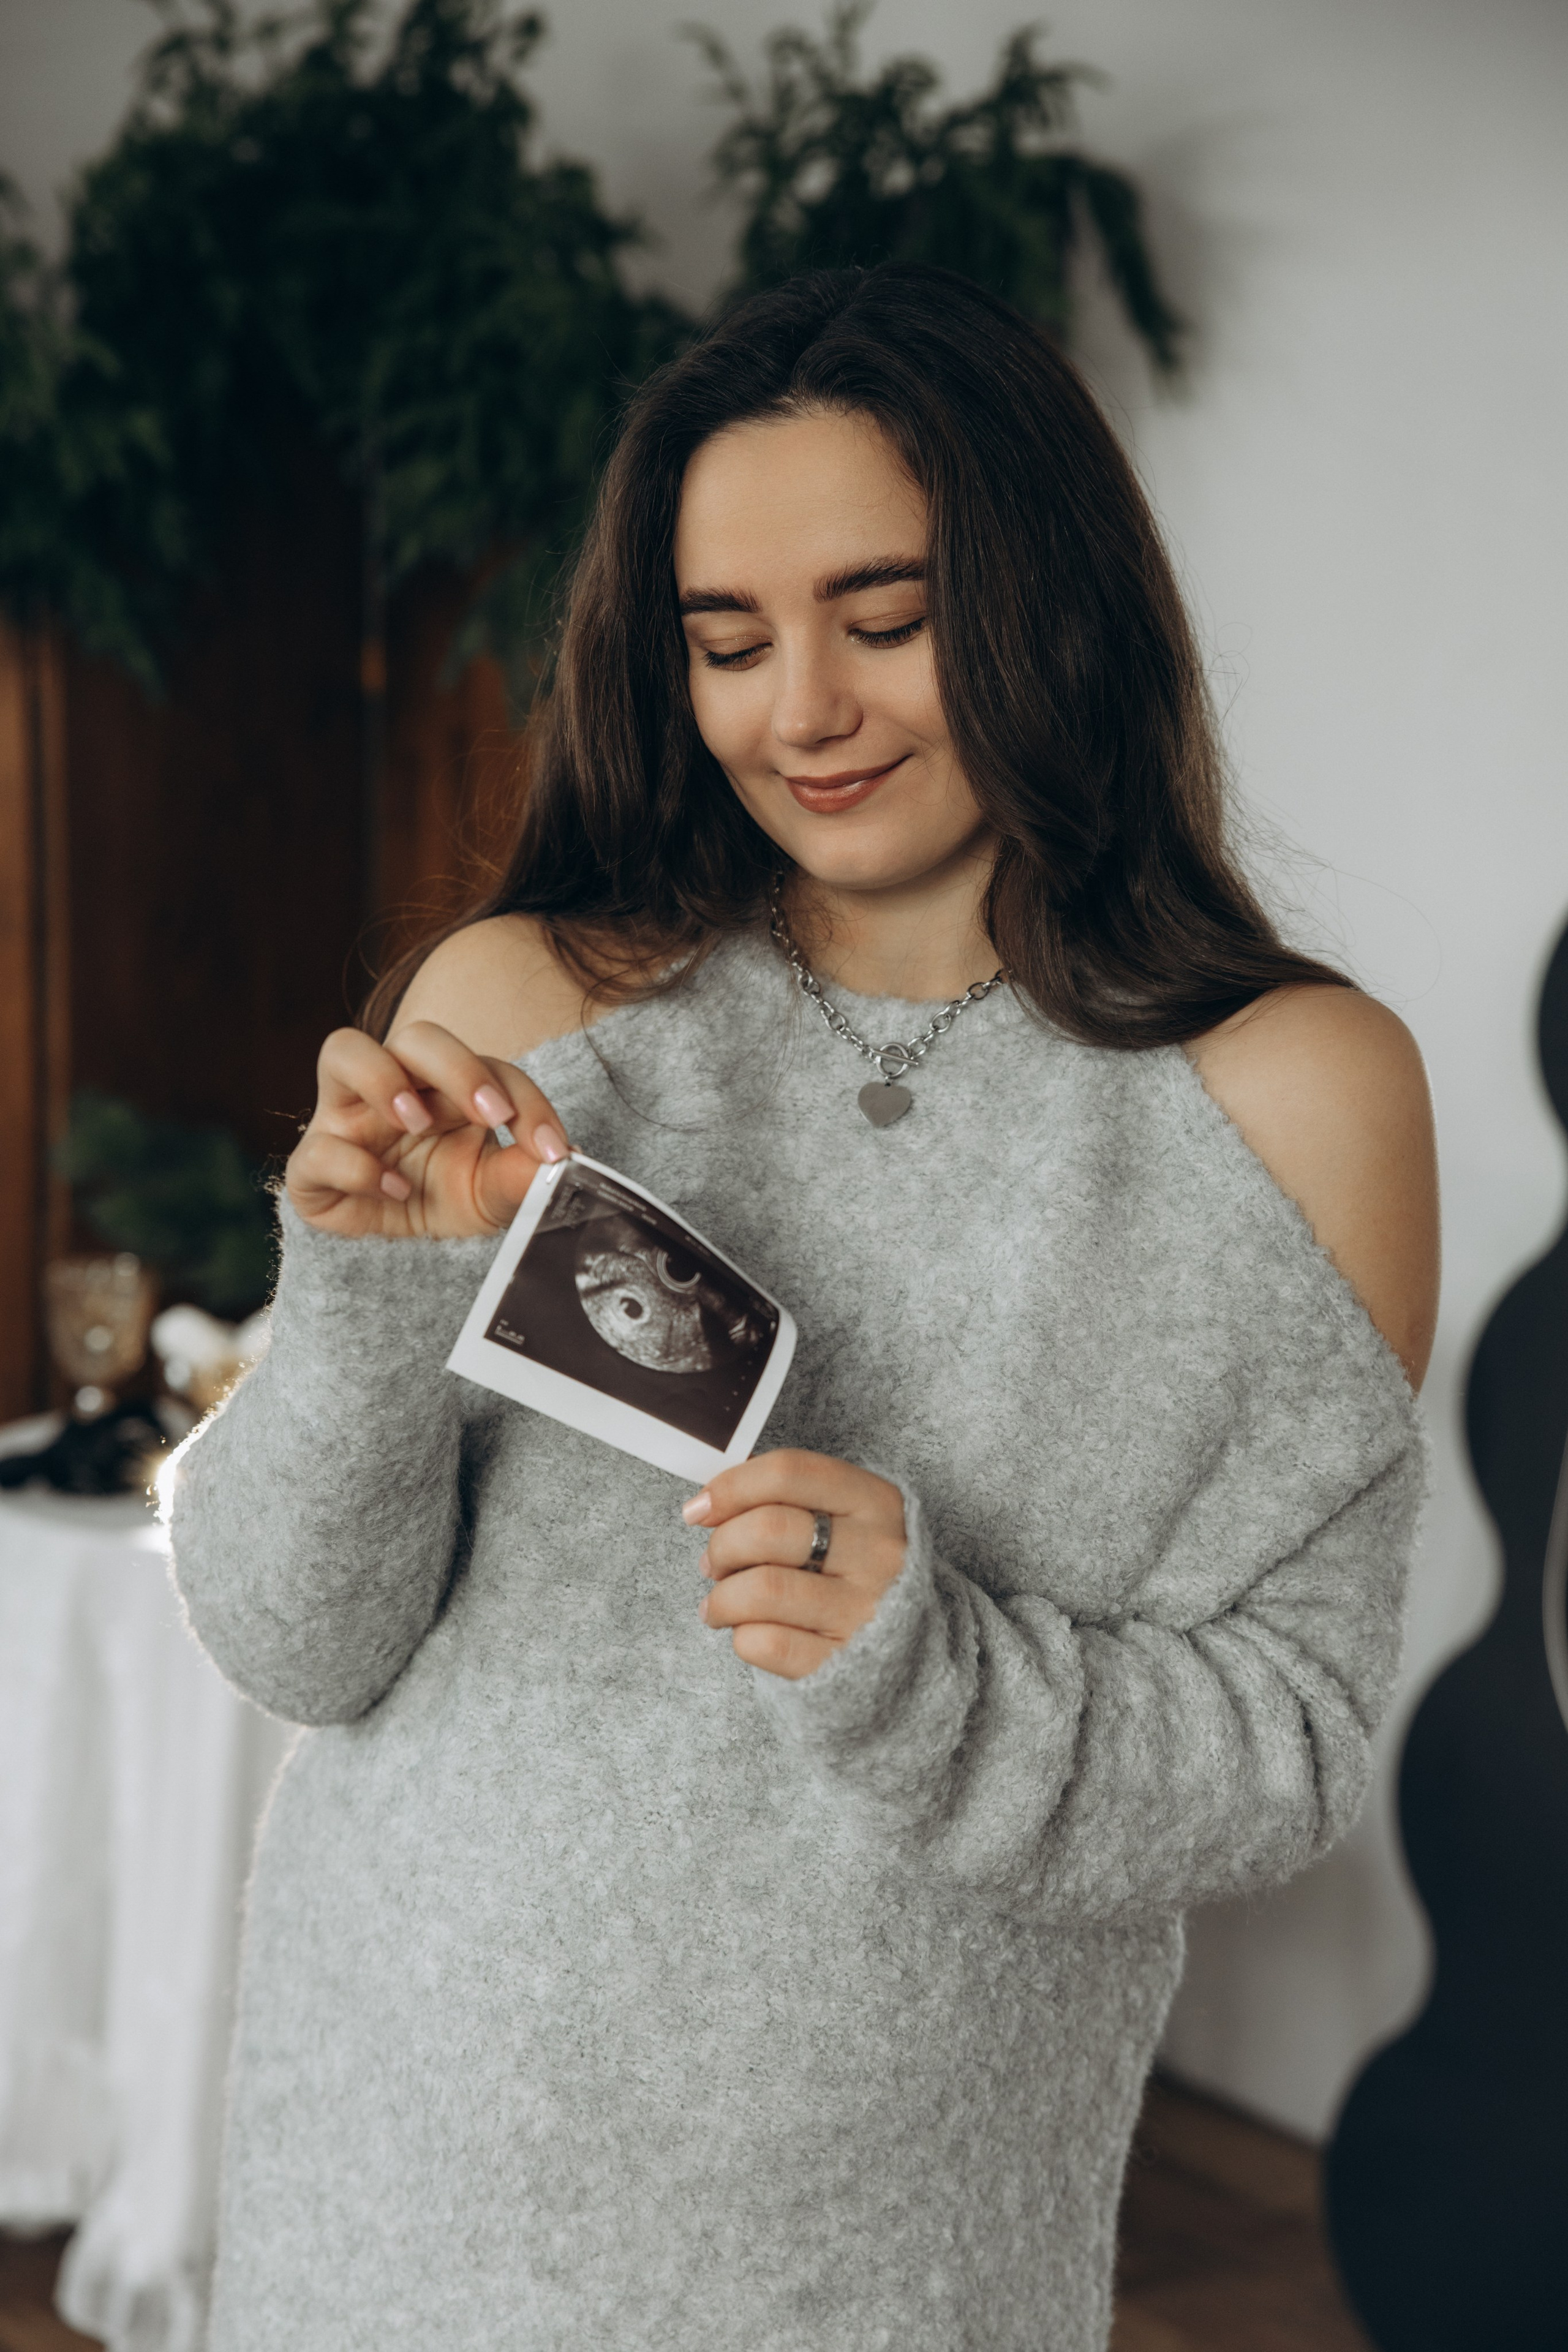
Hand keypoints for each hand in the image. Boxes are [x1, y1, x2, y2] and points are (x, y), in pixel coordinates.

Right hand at [285, 1021, 569, 1239]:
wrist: (394, 1261)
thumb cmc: (442, 1202)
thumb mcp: (493, 1194)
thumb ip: (521, 1176)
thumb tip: (563, 1162)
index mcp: (445, 1087)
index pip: (489, 1068)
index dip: (524, 1100)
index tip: (550, 1148)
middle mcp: (394, 1088)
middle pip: (416, 1036)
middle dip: (456, 1066)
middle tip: (490, 1115)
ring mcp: (345, 1119)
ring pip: (342, 1051)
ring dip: (383, 1078)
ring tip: (415, 1122)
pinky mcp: (312, 1165)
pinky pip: (319, 1148)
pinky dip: (358, 1167)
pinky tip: (395, 1190)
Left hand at [686, 1449, 907, 1680]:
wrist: (903, 1654)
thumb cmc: (851, 1576)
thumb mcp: (840, 1522)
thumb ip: (782, 1502)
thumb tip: (704, 1507)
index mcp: (875, 1502)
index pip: (789, 1472)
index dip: (732, 1486)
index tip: (700, 1509)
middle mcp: (878, 1553)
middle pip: (769, 1528)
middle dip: (722, 1546)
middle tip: (714, 1564)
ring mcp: (864, 1612)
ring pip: (761, 1589)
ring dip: (721, 1598)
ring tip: (720, 1604)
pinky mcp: (842, 1663)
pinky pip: (765, 1643)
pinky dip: (741, 1636)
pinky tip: (747, 1632)